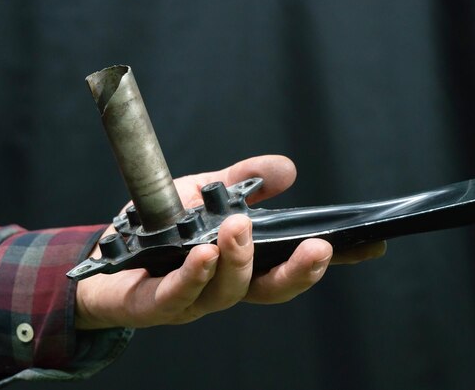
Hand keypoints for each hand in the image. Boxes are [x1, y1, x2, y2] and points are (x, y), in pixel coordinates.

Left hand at [75, 155, 385, 328]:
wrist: (104, 255)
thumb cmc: (159, 227)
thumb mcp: (205, 194)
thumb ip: (243, 182)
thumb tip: (289, 169)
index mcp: (244, 261)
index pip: (294, 261)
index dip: (333, 258)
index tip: (370, 245)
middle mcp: (226, 285)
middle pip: (272, 288)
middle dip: (300, 271)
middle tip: (319, 246)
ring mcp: (195, 299)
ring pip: (229, 293)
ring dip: (240, 261)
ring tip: (240, 228)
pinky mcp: (157, 304)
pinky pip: (180, 296)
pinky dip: (196, 276)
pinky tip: (205, 253)